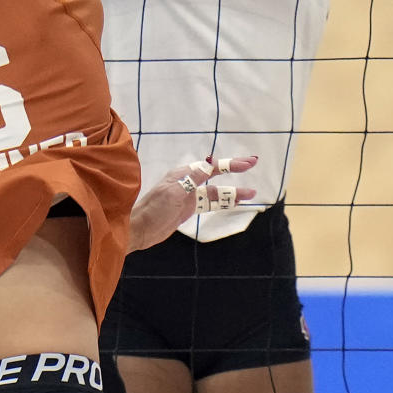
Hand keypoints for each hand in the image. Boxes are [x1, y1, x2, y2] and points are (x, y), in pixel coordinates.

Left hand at [128, 154, 257, 253]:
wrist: (139, 229)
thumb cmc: (153, 209)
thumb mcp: (174, 192)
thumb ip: (193, 179)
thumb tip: (210, 164)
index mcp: (183, 174)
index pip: (211, 166)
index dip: (230, 164)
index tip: (248, 163)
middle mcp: (188, 182)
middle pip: (216, 175)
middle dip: (234, 170)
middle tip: (253, 164)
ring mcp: (189, 196)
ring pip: (215, 192)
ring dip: (232, 192)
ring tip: (251, 193)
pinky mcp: (189, 209)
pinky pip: (210, 204)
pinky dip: (223, 203)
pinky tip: (234, 203)